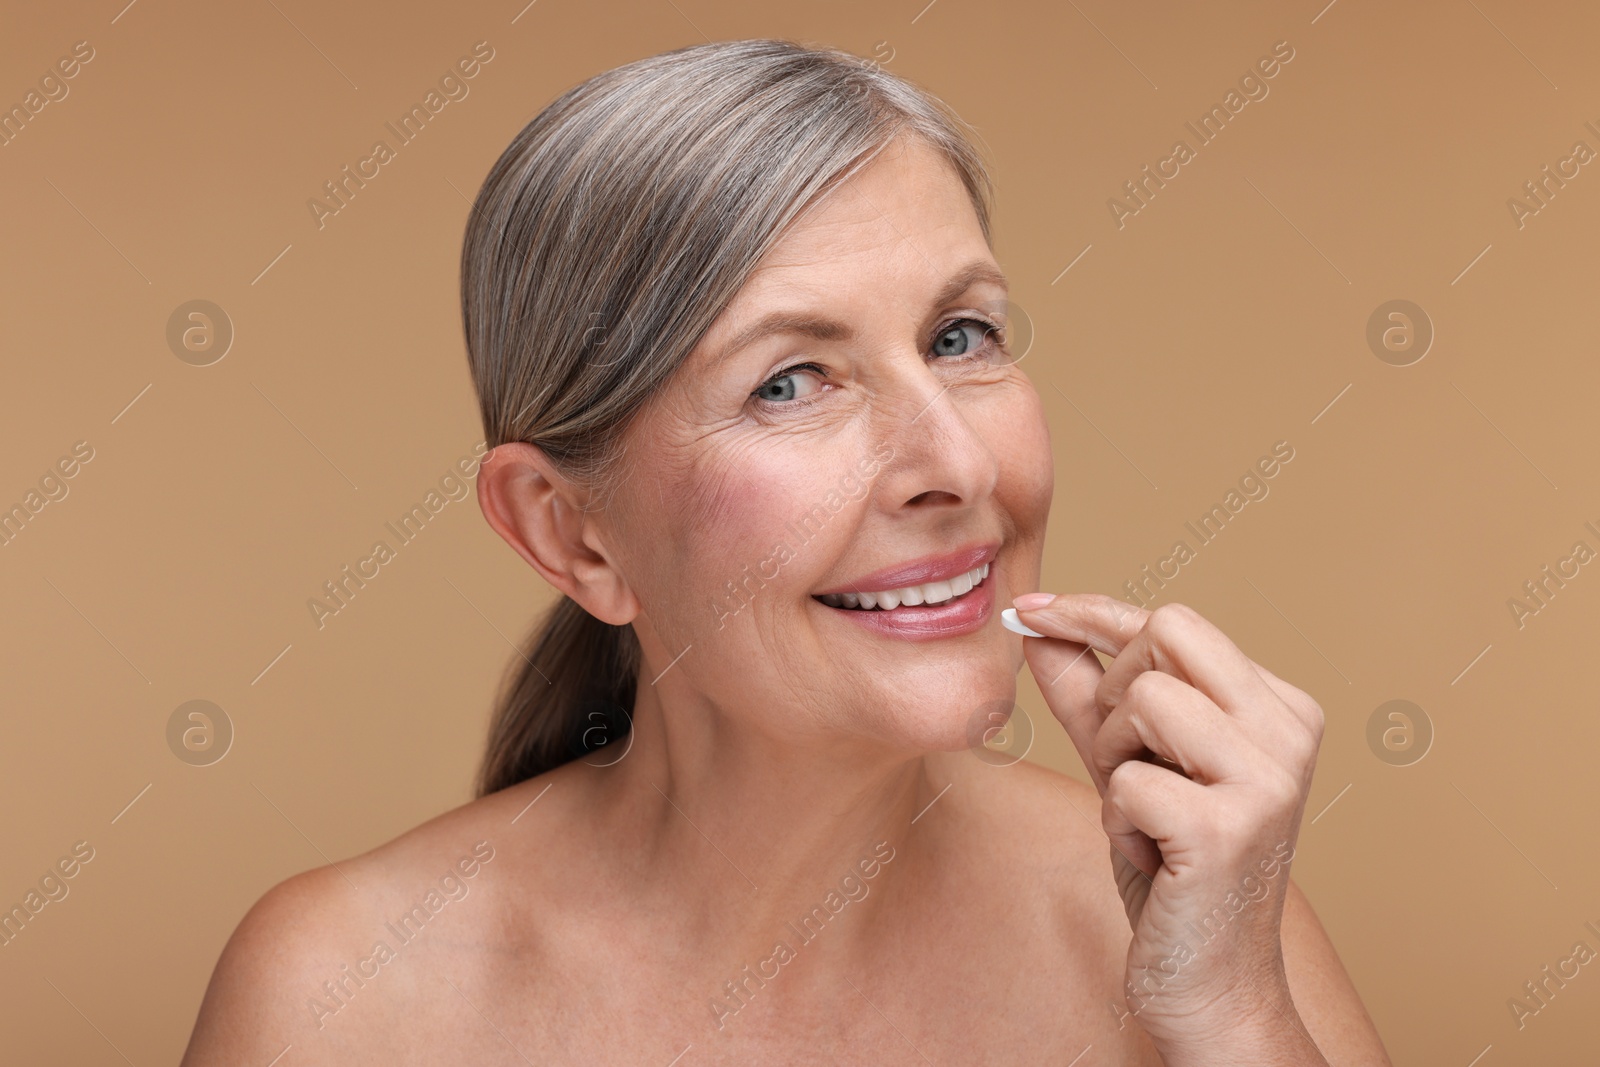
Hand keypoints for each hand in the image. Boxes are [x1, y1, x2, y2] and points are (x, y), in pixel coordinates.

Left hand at [1012, 593, 1325, 1055]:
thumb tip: (1035, 626)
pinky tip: (1151, 855)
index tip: (1029, 610)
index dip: (1092, 611)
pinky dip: (1116, 818)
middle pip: (1162, 637)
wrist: (1212, 984)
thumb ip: (1087, 694)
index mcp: (1279, 707)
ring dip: (1113, 759)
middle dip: (1112, 694)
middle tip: (1127, 764)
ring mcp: (1268, 778)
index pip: (1174, 622)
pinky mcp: (1228, 828)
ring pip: (1141, 700)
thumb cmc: (1173, 871)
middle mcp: (1289, 731)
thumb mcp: (1125, 764)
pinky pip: (1124, 779)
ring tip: (1144, 811)